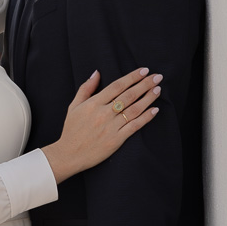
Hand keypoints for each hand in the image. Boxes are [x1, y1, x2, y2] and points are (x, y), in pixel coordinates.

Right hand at [42, 67, 160, 181]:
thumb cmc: (71, 130)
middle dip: (145, 84)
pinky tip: (154, 110)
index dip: (132, 77)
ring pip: (134, 109)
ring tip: (158, 90)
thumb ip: (86, 88)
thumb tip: (97, 72)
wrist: (69, 155)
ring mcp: (111, 127)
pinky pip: (134, 126)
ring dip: (148, 98)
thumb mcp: (73, 106)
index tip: (144, 70)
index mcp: (93, 103)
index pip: (117, 86)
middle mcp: (104, 113)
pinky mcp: (116, 140)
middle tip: (157, 77)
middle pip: (129, 95)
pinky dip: (146, 118)